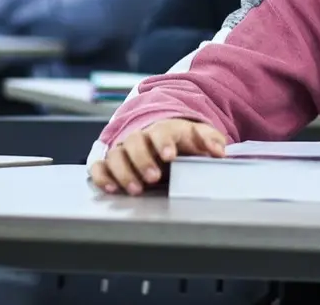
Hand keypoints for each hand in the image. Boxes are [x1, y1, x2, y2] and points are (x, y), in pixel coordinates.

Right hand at [90, 119, 227, 195]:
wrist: (167, 140)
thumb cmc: (185, 141)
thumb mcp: (202, 138)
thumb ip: (211, 141)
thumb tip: (219, 151)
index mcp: (164, 129)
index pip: (161, 130)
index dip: (163, 142)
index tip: (170, 156)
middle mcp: (141, 137)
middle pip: (134, 141)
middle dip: (142, 159)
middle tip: (153, 177)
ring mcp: (124, 149)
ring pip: (116, 155)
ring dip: (123, 172)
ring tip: (136, 190)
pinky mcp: (113, 163)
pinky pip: (100, 166)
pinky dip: (101, 176)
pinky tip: (110, 189)